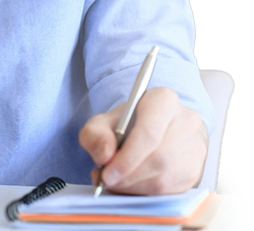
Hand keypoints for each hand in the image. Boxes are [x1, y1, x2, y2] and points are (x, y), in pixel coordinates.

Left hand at [78, 87, 208, 194]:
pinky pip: (172, 189)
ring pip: (165, 177)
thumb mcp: (102, 122)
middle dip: (128, 175)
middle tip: (107, 182)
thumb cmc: (125, 124)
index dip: (127, 158)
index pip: (149, 133)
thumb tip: (105, 156)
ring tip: (115, 183)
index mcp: (163, 100)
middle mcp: (186, 120)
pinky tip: (130, 186)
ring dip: (135, 186)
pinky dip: (146, 192)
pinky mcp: (197, 170)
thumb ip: (95, 134)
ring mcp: (195, 146)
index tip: (107, 173)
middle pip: (158, 158)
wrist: (148, 129)